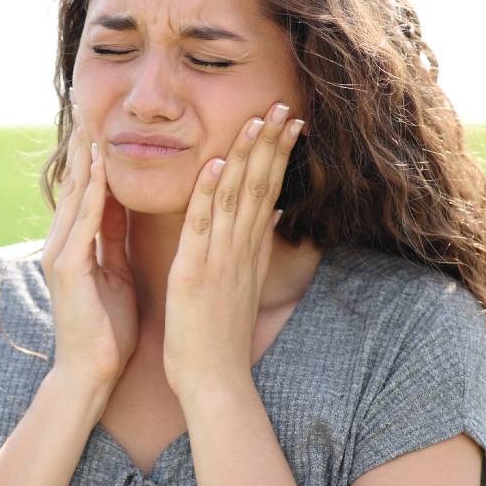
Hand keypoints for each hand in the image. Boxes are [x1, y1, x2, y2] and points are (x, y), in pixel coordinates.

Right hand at [39, 95, 140, 389]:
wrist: (90, 375)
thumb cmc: (107, 330)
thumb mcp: (115, 273)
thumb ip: (113, 239)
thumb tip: (122, 205)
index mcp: (76, 245)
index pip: (86, 190)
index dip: (94, 156)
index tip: (104, 122)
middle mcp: (62, 243)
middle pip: (75, 184)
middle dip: (83, 146)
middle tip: (91, 105)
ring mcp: (61, 254)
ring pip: (76, 195)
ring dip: (86, 159)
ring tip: (93, 123)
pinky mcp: (68, 269)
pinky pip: (82, 222)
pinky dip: (93, 192)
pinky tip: (101, 168)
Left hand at [161, 101, 303, 405]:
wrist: (214, 380)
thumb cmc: (221, 335)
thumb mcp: (244, 283)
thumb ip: (257, 247)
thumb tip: (275, 214)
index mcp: (250, 250)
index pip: (269, 190)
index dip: (278, 153)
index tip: (290, 120)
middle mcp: (241, 249)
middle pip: (261, 186)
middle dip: (272, 143)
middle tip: (285, 104)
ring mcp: (220, 259)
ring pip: (236, 198)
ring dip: (247, 156)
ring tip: (258, 118)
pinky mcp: (195, 273)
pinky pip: (202, 226)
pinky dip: (207, 194)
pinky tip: (214, 164)